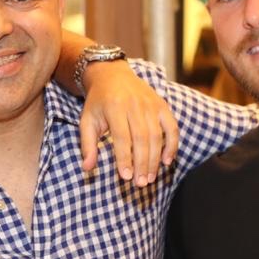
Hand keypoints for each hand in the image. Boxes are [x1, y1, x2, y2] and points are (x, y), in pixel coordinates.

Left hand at [78, 60, 179, 186]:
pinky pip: (171, 127)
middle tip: (141, 184)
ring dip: (155, 159)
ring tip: (150, 178)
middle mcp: (135, 105)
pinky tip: (167, 161)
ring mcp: (150, 105)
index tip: (125, 177)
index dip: (125, 158)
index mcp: (114, 107)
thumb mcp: (87, 121)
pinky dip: (172, 145)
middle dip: (142, 163)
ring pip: (157, 135)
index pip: (122, 137)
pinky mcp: (162, 105)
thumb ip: (87, 145)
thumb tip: (87, 168)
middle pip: (142, 138)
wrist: (112, 75)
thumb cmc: (98, 103)